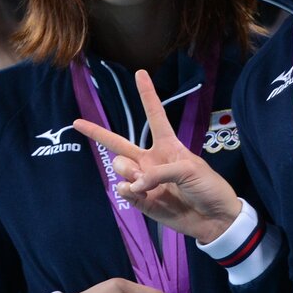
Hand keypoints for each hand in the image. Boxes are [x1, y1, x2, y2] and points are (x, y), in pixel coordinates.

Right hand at [73, 69, 242, 243]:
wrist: (215, 219)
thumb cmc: (208, 187)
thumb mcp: (190, 169)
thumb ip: (159, 172)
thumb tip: (134, 184)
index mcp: (168, 145)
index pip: (155, 116)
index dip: (147, 95)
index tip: (140, 74)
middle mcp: (151, 160)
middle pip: (119, 143)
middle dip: (97, 133)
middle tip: (77, 123)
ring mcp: (145, 181)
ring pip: (121, 167)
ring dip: (128, 171)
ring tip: (143, 183)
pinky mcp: (142, 201)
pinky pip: (125, 191)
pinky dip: (128, 190)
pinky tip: (135, 191)